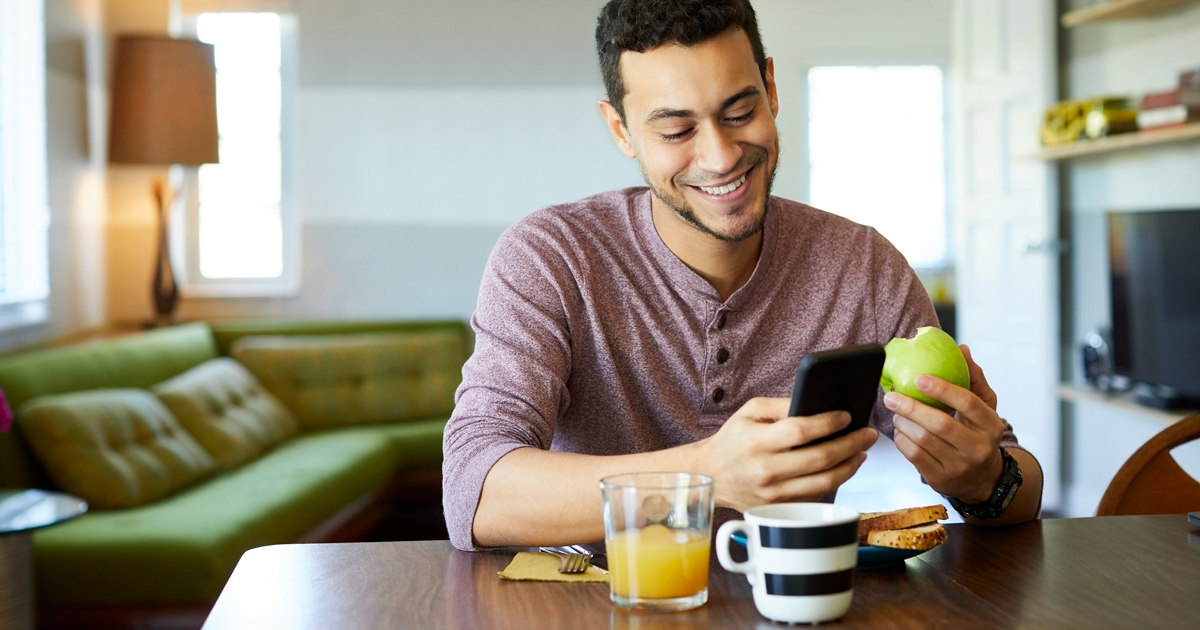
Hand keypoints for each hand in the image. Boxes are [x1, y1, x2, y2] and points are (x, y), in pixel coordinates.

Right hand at [696, 397, 877, 512]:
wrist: (712, 474)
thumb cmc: (734, 438)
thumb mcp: (750, 411)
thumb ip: (782, 405)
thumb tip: (819, 404)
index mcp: (756, 441)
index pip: (800, 431)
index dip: (828, 423)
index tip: (847, 416)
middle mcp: (765, 469)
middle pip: (819, 458)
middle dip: (850, 444)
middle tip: (868, 433)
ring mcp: (773, 493)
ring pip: (824, 482)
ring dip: (850, 465)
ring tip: (861, 450)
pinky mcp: (780, 507)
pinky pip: (816, 494)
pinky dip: (835, 479)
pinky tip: (844, 466)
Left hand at [885, 344, 1004, 503]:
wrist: (983, 479)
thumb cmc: (979, 434)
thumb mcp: (985, 408)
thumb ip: (974, 379)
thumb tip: (963, 349)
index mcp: (991, 425)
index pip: (968, 403)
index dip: (942, 389)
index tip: (919, 377)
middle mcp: (978, 448)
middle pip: (940, 424)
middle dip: (911, 407)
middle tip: (891, 396)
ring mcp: (960, 467)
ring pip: (923, 440)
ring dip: (903, 423)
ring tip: (896, 412)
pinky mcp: (941, 479)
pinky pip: (914, 455)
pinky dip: (901, 439)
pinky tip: (900, 429)